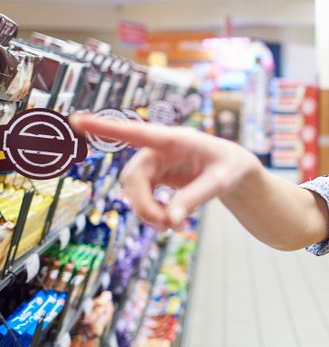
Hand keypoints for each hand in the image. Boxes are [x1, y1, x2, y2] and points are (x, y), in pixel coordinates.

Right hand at [70, 113, 260, 229]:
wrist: (234, 171)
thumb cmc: (230, 168)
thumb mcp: (220, 182)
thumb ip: (196, 198)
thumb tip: (171, 220)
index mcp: (175, 139)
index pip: (136, 132)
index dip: (106, 128)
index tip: (77, 121)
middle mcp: (159, 149)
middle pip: (133, 177)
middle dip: (143, 204)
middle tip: (165, 226)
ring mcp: (155, 163)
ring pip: (134, 190)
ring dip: (147, 211)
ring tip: (172, 226)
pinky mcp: (155, 177)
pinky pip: (142, 197)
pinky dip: (152, 212)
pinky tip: (171, 220)